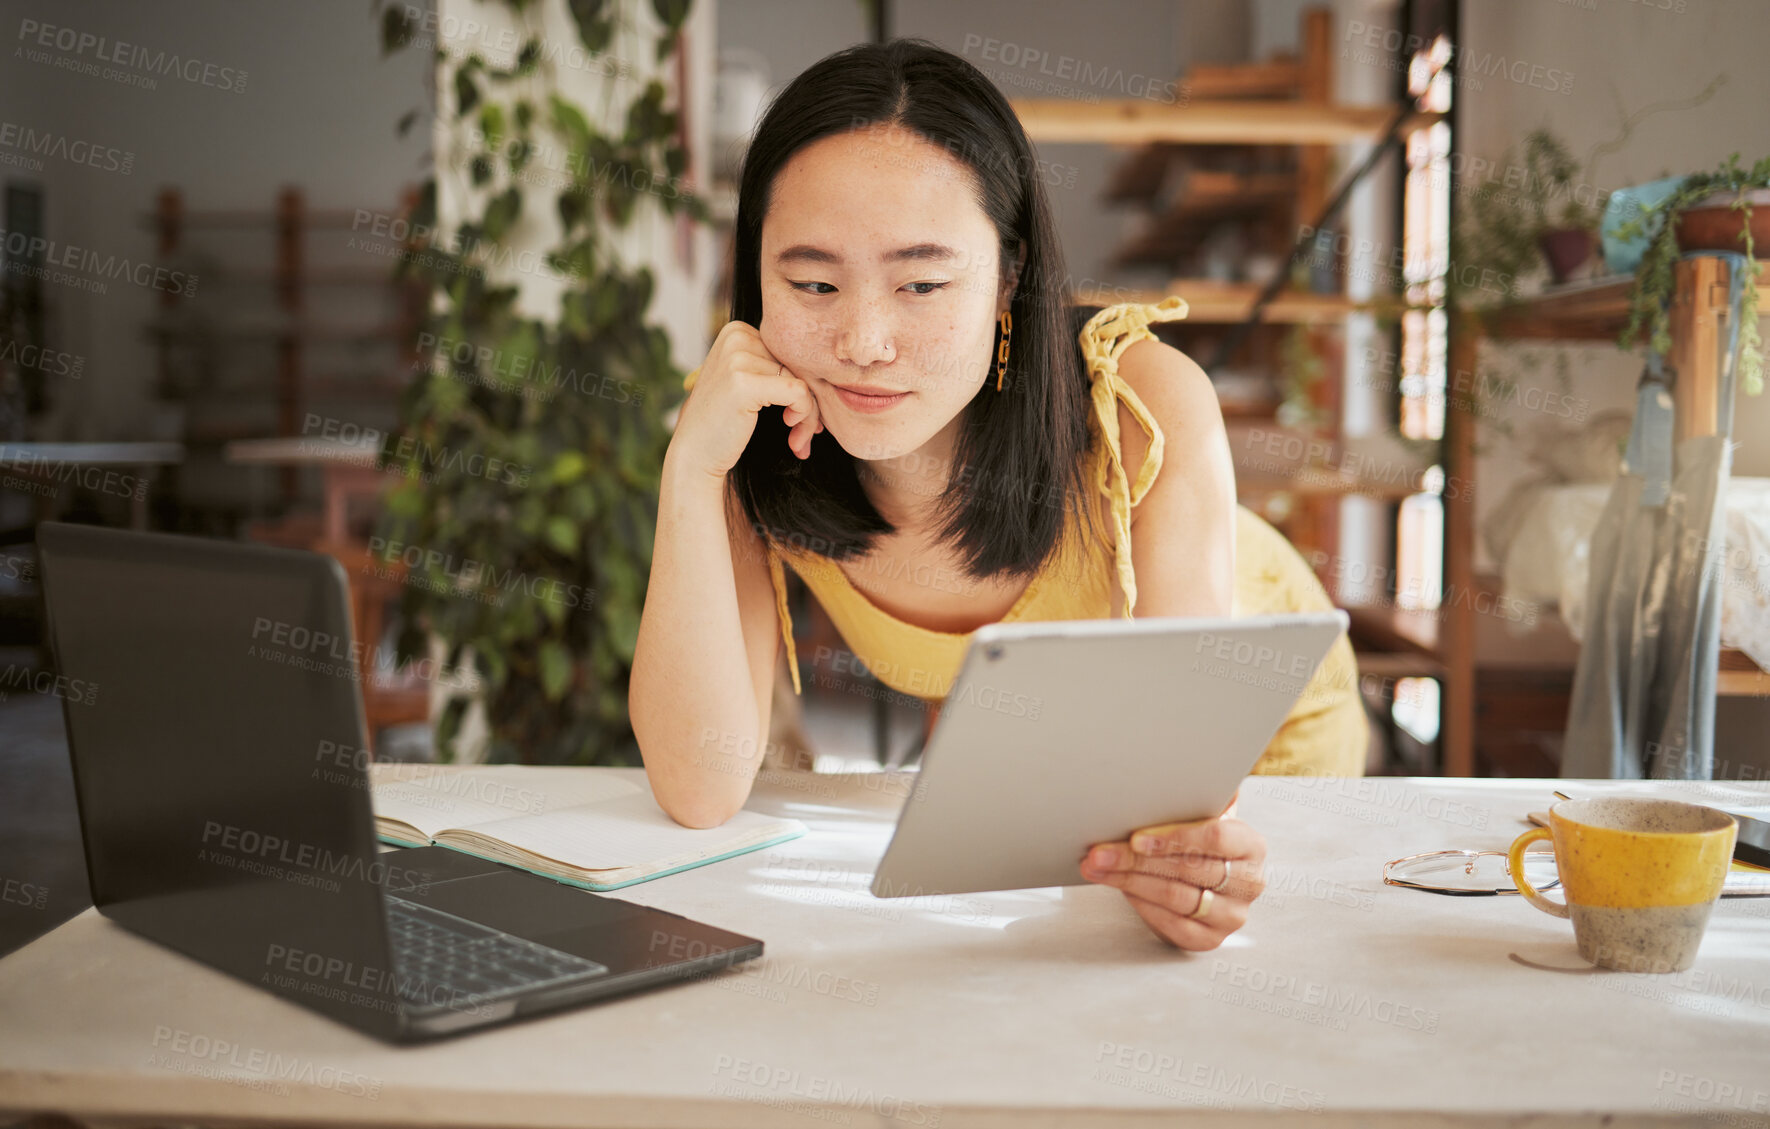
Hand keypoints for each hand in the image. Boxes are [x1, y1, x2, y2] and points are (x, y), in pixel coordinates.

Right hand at [670, 320, 824, 479]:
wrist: (695, 456)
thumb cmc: (726, 424)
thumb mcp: (750, 382)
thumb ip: (778, 367)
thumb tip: (827, 369)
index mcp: (737, 331)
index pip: (791, 352)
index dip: (803, 384)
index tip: (800, 416)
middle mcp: (735, 337)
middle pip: (798, 364)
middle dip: (809, 401)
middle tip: (805, 433)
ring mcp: (736, 358)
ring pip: (802, 380)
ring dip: (809, 415)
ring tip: (797, 439)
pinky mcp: (743, 382)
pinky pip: (798, 392)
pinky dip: (805, 415)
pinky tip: (792, 434)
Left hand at [1078, 802, 1266, 950]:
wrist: (1198, 875)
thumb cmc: (1194, 840)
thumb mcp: (1199, 815)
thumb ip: (1193, 797)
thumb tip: (1174, 767)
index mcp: (1251, 845)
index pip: (1216, 837)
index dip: (1174, 838)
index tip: (1135, 837)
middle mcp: (1249, 883)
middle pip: (1188, 869)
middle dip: (1136, 860)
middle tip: (1099, 852)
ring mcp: (1232, 915)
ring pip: (1176, 897)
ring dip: (1129, 881)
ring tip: (1097, 867)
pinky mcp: (1211, 940)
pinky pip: (1172, 925)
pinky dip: (1142, 905)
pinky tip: (1121, 889)